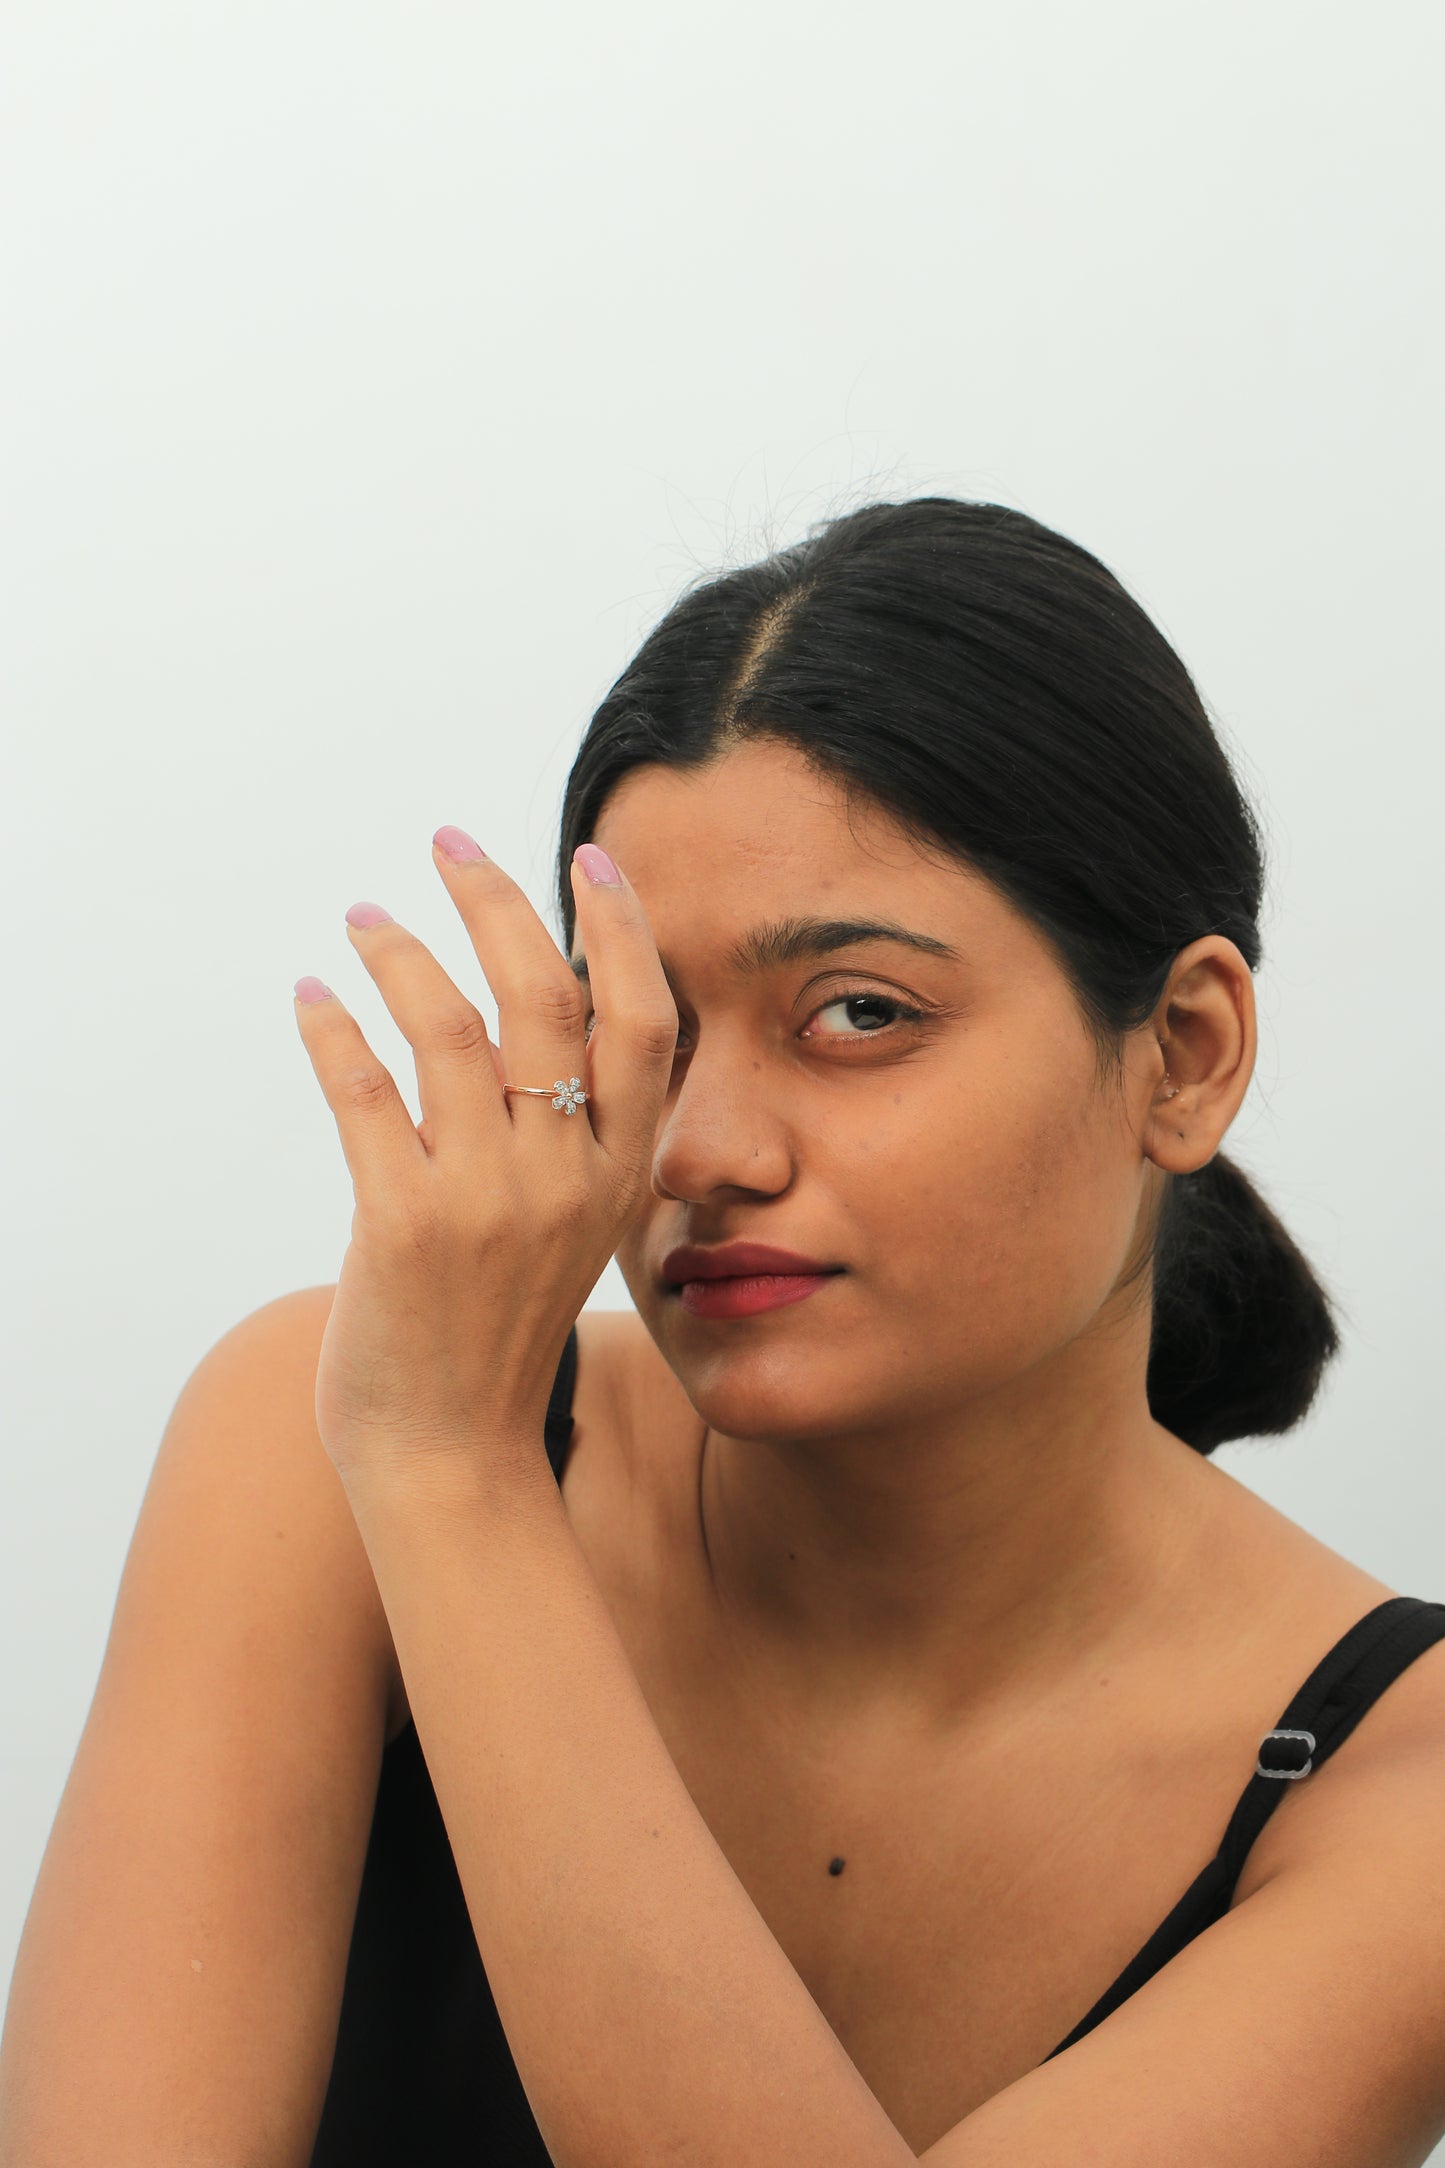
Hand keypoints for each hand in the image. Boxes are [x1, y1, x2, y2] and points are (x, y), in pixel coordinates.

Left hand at [292, 829, 676, 1496]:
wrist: (450, 1449)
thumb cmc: (500, 1325)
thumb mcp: (574, 1223)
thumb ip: (572, 1130)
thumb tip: (543, 1009)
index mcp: (618, 1171)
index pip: (643, 1021)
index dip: (620, 929)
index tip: (590, 857)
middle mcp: (565, 1176)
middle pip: (547, 999)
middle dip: (497, 900)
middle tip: (448, 841)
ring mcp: (487, 1200)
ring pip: (448, 1027)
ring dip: (399, 951)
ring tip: (362, 916)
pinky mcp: (401, 1224)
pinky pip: (363, 1093)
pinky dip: (332, 1029)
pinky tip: (310, 997)